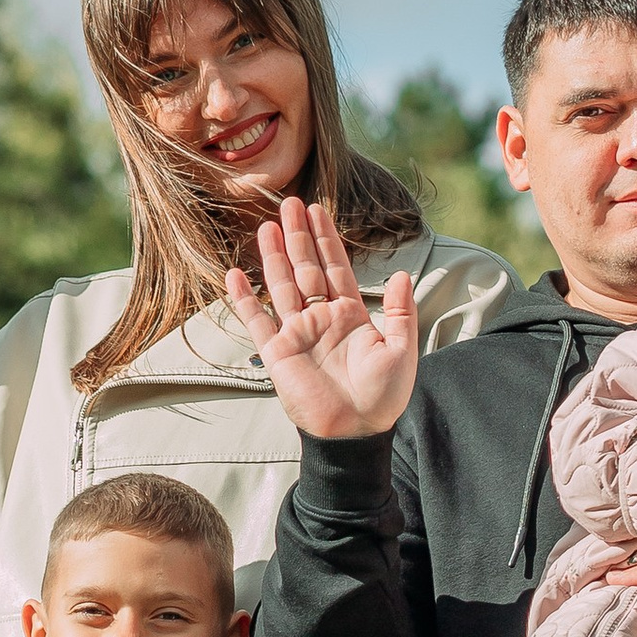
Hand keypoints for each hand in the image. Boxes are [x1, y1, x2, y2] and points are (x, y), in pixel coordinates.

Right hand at [223, 198, 418, 439]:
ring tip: (266, 226)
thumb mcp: (401, 350)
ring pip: (282, 286)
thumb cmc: (383, 398)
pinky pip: (257, 321)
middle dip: (298, 236)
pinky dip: (244, 299)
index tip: (317, 210)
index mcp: (351, 314)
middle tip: (289, 203)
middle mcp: (321, 318)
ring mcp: (297, 333)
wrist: (355, 433)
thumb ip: (401, 312)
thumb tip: (402, 275)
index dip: (326, 239)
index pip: (335, 267)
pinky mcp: (277, 353)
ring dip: (274, 257)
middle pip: (306, 268)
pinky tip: (234, 275)